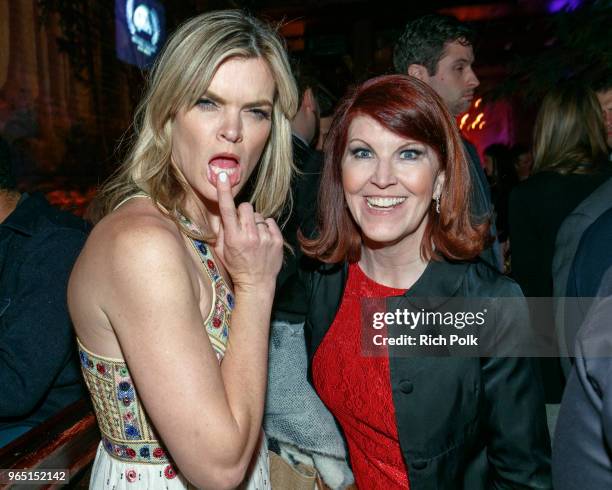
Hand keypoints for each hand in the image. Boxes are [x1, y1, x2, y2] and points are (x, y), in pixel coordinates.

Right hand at [213, 172, 282, 291]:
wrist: (256, 283)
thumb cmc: (236, 266)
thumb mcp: (221, 251)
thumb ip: (221, 231)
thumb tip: (222, 213)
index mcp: (233, 237)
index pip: (227, 209)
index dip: (224, 191)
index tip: (223, 177)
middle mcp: (249, 236)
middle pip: (245, 206)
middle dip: (242, 213)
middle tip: (242, 226)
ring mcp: (265, 238)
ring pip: (258, 214)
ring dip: (254, 222)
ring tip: (254, 237)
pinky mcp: (277, 240)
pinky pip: (270, 221)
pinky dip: (266, 227)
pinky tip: (263, 239)